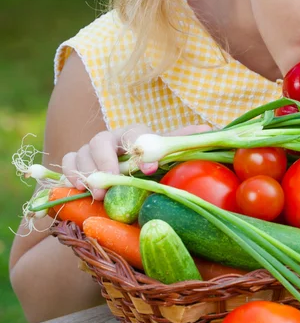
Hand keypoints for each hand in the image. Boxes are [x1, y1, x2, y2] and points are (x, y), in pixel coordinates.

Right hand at [62, 124, 210, 199]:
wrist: (123, 174)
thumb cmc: (147, 161)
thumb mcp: (164, 152)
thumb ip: (181, 142)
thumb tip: (210, 129)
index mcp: (134, 134)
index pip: (135, 133)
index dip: (141, 148)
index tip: (150, 168)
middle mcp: (111, 139)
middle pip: (101, 139)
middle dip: (106, 161)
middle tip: (112, 181)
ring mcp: (90, 150)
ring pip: (82, 151)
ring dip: (87, 171)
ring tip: (97, 193)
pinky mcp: (75, 163)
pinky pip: (66, 162)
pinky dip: (70, 173)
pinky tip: (79, 188)